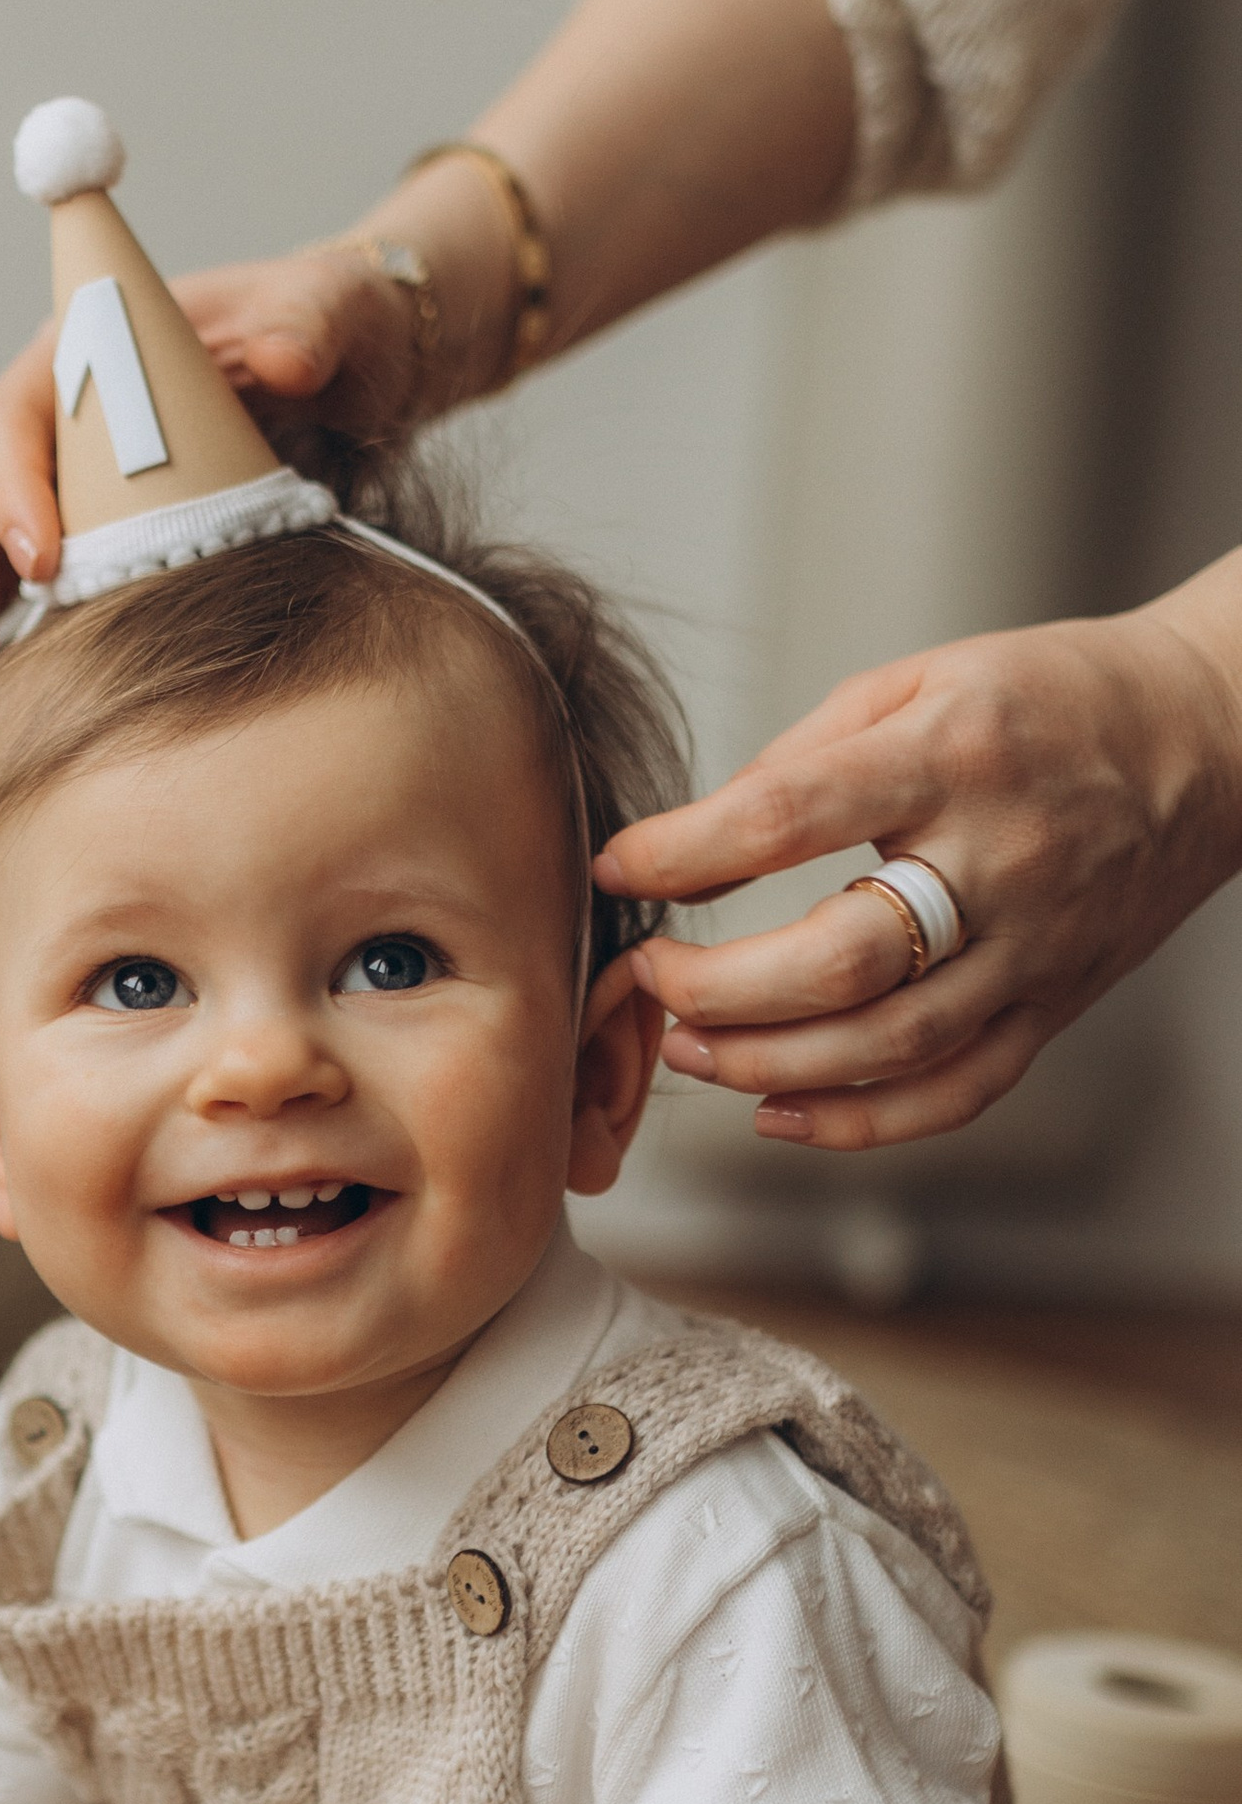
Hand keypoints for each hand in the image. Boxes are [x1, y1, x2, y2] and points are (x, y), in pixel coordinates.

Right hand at [0, 247, 418, 730]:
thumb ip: (310, 319)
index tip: (43, 560)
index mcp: (89, 354)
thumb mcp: (334, 308)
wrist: (357, 374)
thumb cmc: (332, 327)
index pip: (20, 417)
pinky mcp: (90, 551)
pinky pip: (19, 605)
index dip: (15, 489)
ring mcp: (68, 495)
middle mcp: (58, 429)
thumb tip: (288, 356)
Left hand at [599, 599, 1241, 1149]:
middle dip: (718, 988)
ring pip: (890, 1046)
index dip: (684, 852)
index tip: (620, 870)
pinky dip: (860, 1124)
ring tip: (686, 1049)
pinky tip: (779, 1113)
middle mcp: (1001, 861)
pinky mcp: (1056, 1005)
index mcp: (953, 756)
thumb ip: (802, 758)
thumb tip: (690, 844)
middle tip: (648, 980)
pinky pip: (957, 1093)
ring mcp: (1035, 948)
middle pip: (841, 961)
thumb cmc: (1046, 701)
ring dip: (767, 1063)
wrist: (1208, 738)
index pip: (790, 816)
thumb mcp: (918, 679)